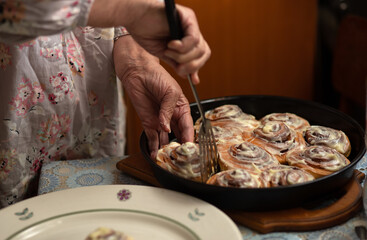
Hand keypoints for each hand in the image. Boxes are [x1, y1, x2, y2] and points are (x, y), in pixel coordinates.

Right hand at [89, 0, 210, 83]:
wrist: (134, 17)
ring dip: (183, 56)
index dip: (197, 68)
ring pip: (199, 48)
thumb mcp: (163, 53)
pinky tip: (171, 45)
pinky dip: (183, 47)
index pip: (201, 56)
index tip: (192, 80)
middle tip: (178, 68)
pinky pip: (193, 38)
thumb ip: (176, 63)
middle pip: (204, 53)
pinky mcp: (188, 17)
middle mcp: (191, 30)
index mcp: (187, 39)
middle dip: (192, 65)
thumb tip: (188, 76)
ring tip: (168, 52)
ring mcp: (190, 23)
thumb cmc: (145, 31)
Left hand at [114, 35, 193, 156]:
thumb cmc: (157, 76)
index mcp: (182, 108)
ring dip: (166, 149)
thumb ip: (168, 110)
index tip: (190, 148)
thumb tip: (165, 127)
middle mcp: (172, 117)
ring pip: (165, 139)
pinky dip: (153, 147)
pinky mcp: (148, 123)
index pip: (188, 126)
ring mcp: (160, 121)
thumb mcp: (170, 91)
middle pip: (178, 136)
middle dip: (179, 147)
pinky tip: (155, 155)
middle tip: (180, 158)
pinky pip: (152, 137)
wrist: (137, 72)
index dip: (189, 137)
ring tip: (168, 160)